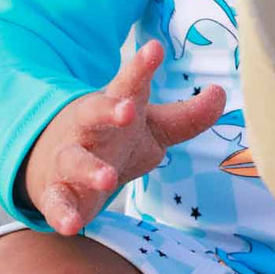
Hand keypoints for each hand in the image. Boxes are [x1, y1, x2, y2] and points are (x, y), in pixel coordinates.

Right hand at [18, 41, 226, 235]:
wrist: (54, 165)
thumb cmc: (114, 140)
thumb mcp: (152, 127)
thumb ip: (187, 116)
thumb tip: (221, 93)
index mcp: (114, 106)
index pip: (129, 83)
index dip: (142, 67)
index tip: (155, 48)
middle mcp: (88, 129)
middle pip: (94, 112)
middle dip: (110, 110)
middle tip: (129, 110)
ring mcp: (69, 159)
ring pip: (74, 159)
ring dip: (90, 169)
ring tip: (108, 179)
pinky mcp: (56, 192)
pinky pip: (55, 202)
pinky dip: (61, 213)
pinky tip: (70, 225)